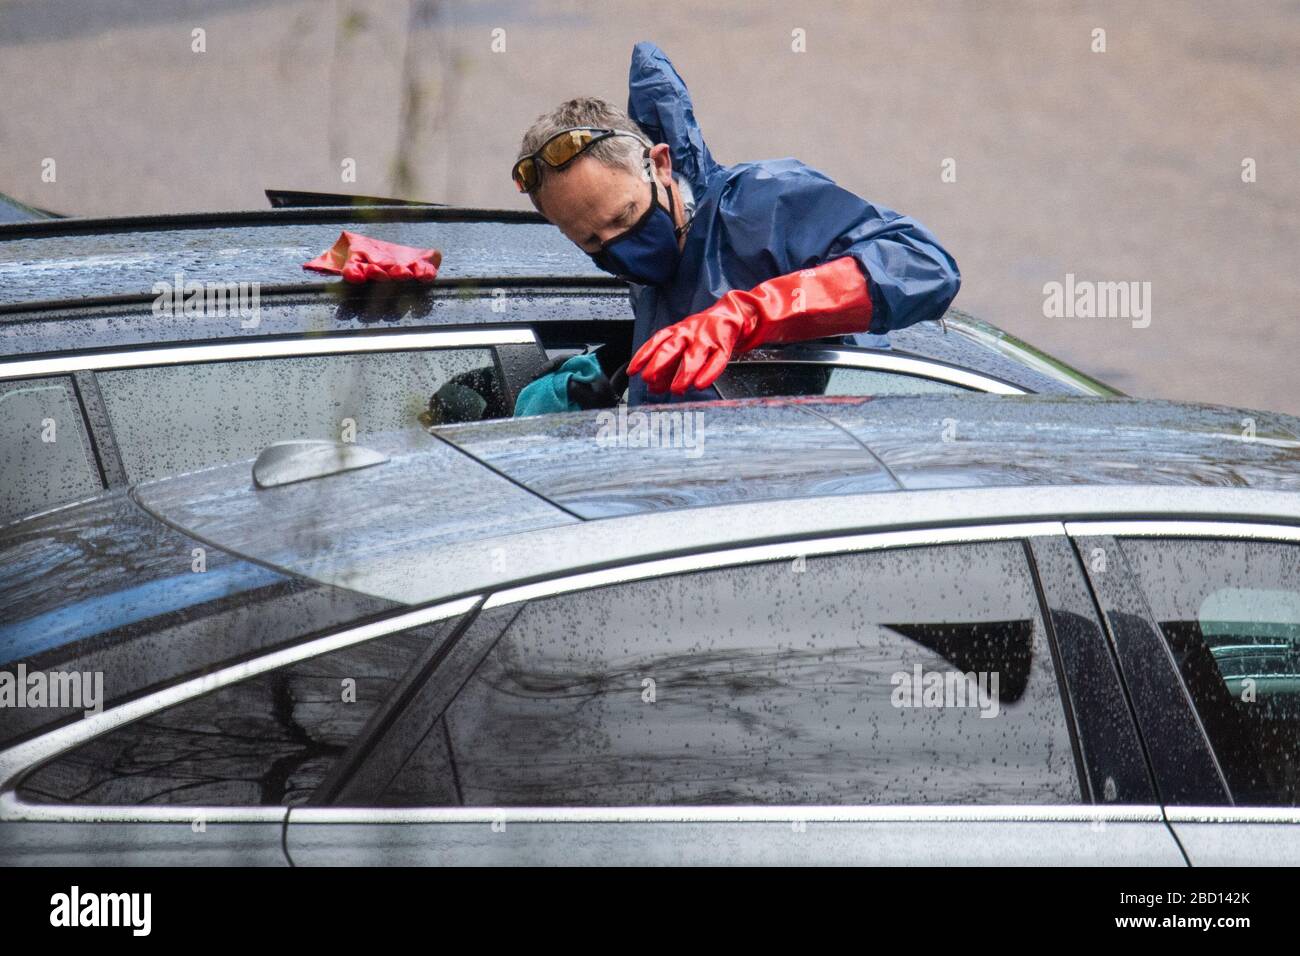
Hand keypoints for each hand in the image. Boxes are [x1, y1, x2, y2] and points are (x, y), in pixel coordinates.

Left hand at [628, 306, 753, 394]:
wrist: (729, 316)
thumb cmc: (700, 334)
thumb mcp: (681, 345)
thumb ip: (667, 368)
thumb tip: (652, 388)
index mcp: (675, 332)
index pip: (656, 342)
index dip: (642, 356)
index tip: (632, 371)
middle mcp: (688, 334)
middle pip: (671, 347)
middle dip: (658, 363)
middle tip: (648, 378)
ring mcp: (705, 340)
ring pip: (693, 356)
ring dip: (683, 373)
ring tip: (676, 389)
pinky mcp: (723, 347)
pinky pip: (716, 361)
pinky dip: (708, 373)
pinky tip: (700, 385)